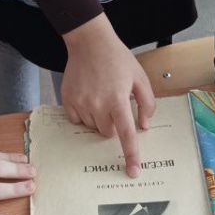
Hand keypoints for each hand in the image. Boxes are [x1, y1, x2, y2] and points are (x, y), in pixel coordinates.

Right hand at [61, 14, 155, 177]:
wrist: (90, 42)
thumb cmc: (117, 59)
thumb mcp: (140, 77)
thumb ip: (146, 103)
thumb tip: (144, 126)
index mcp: (117, 100)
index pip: (126, 134)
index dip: (131, 155)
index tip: (133, 172)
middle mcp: (97, 104)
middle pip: (108, 133)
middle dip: (114, 123)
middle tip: (115, 103)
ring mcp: (80, 103)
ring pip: (93, 127)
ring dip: (99, 118)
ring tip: (101, 94)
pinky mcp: (67, 100)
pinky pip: (78, 120)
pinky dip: (84, 114)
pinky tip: (88, 96)